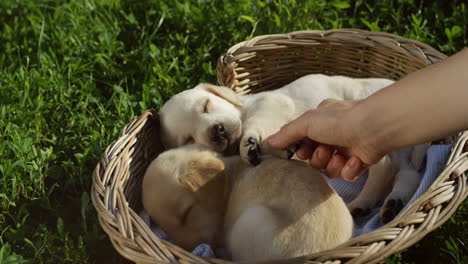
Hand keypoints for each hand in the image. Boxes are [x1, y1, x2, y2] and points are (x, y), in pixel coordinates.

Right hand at [267, 99, 386, 180]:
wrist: (374, 128)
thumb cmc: (340, 120)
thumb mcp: (307, 123)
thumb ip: (288, 134)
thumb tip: (269, 142)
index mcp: (321, 121)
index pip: (303, 141)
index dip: (301, 150)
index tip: (302, 151)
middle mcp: (333, 134)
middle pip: (314, 158)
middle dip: (317, 158)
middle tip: (324, 151)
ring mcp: (347, 148)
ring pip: (329, 168)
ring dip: (332, 164)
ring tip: (340, 156)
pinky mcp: (360, 161)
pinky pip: (346, 174)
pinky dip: (348, 170)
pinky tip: (354, 161)